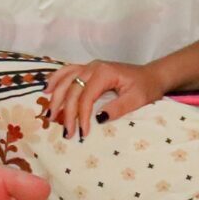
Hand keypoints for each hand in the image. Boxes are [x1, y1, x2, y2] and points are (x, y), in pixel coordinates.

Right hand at [41, 59, 161, 139]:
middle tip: (66, 132)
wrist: (151, 75)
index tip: (82, 132)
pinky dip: (55, 80)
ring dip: (55, 97)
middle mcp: (92, 67)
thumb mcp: (137, 99)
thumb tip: (98, 118)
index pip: (86, 96)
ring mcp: (88, 66)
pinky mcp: (87, 69)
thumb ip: (118, 108)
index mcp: (104, 73)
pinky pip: (66, 72)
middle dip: (66, 112)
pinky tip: (46, 90)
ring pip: (65, 80)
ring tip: (49, 115)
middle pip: (72, 89)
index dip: (81, 115)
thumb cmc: (146, 87)